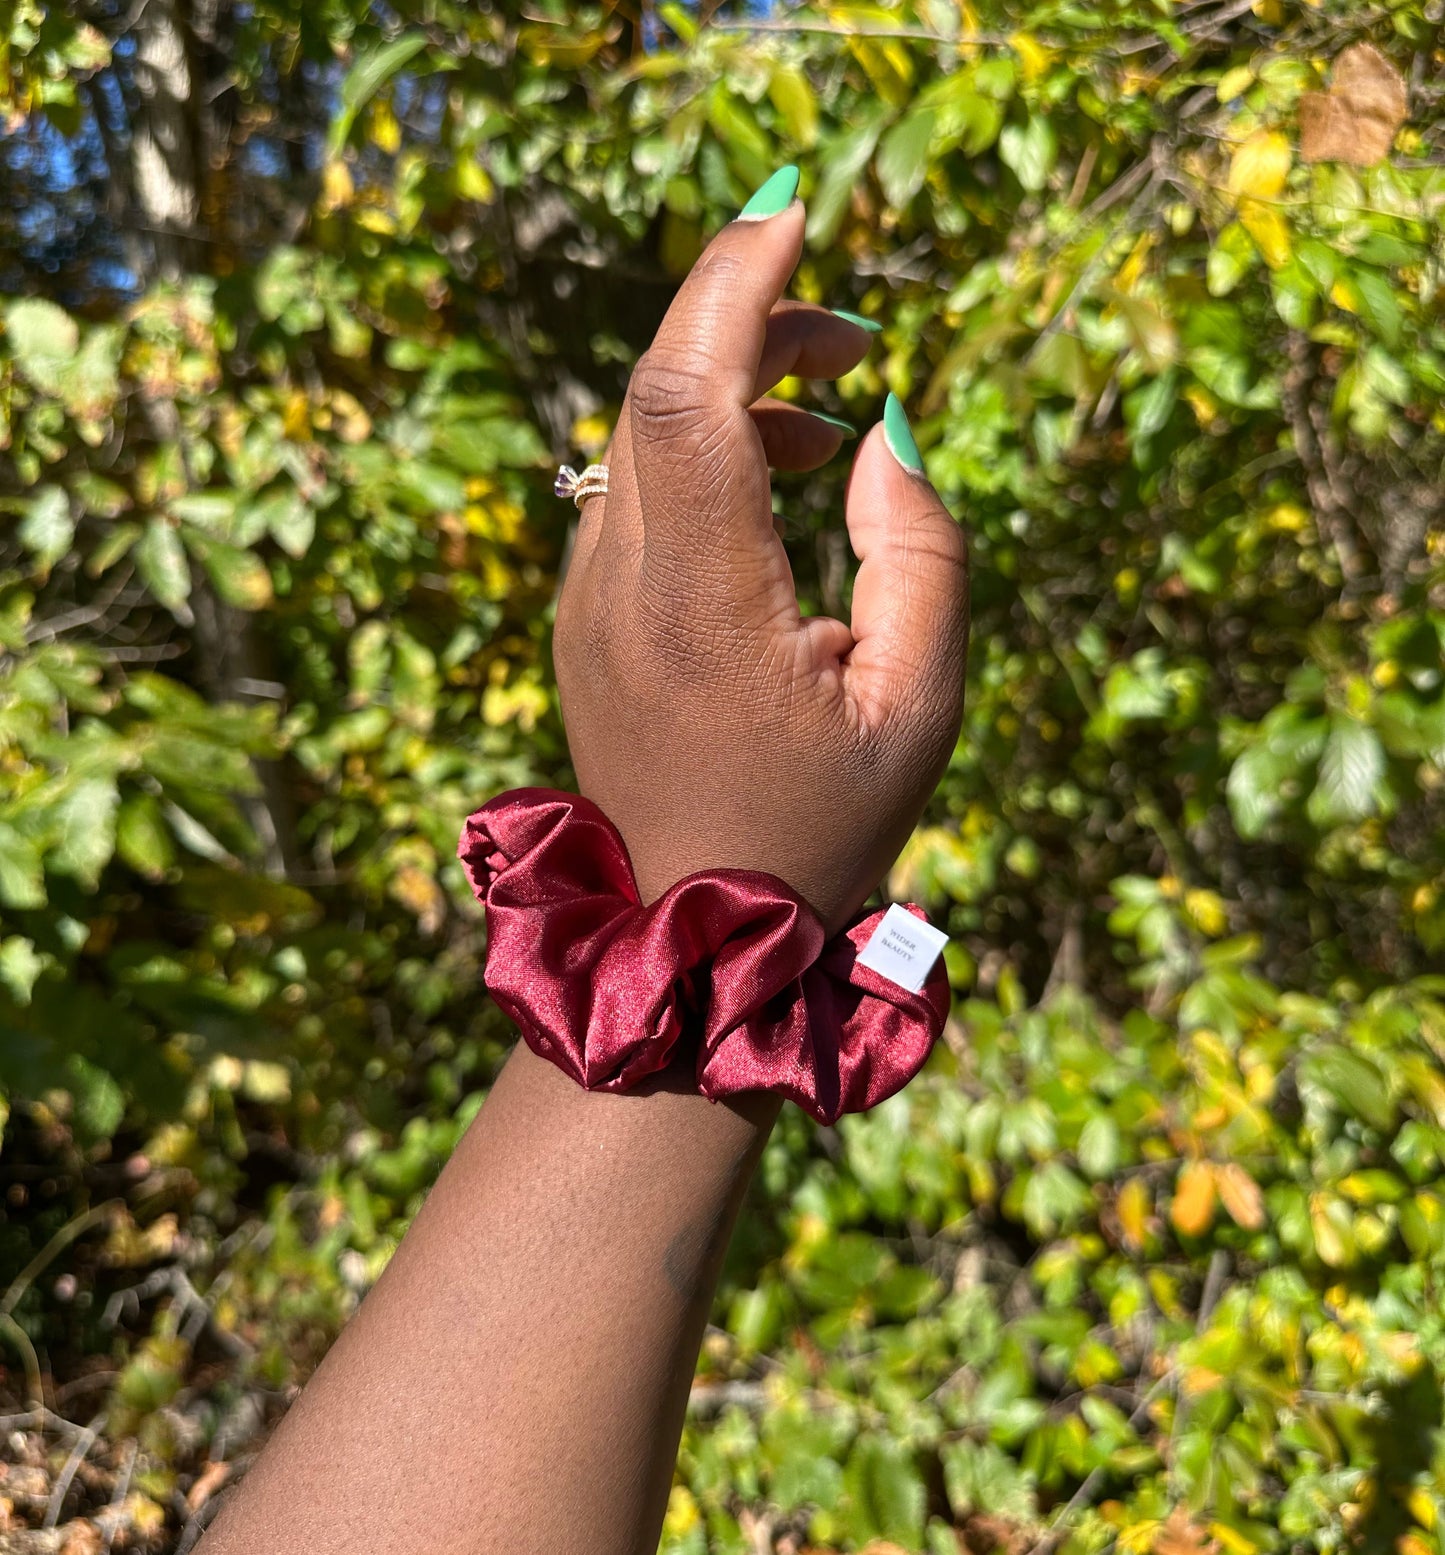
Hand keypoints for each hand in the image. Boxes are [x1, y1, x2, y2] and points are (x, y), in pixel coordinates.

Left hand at [553, 168, 968, 932]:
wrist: (696, 926)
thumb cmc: (823, 827)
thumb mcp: (917, 701)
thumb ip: (918, 549)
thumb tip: (884, 429)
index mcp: (699, 606)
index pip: (684, 391)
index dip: (733, 284)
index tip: (794, 212)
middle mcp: (617, 589)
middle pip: (652, 389)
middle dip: (746, 323)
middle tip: (851, 335)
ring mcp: (584, 603)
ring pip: (636, 436)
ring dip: (728, 391)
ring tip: (833, 415)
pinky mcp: (584, 617)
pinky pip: (630, 491)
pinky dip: (700, 453)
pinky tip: (776, 484)